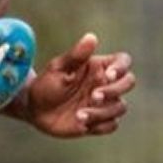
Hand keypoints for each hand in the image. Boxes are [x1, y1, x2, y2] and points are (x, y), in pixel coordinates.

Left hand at [14, 33, 133, 137]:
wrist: (34, 108)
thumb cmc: (46, 83)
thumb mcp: (58, 67)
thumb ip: (76, 55)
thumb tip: (91, 37)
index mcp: (98, 67)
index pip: (123, 61)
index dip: (121, 67)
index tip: (108, 75)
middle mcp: (105, 84)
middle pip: (128, 83)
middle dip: (115, 90)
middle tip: (93, 96)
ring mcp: (103, 104)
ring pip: (120, 107)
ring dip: (103, 112)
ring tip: (79, 114)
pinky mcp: (98, 122)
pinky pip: (112, 125)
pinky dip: (101, 125)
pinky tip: (82, 124)